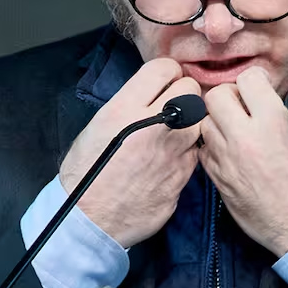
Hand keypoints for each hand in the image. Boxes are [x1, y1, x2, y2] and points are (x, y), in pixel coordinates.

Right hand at [59, 58, 200, 247]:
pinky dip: (189, 149)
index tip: (164, 82)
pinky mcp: (184, 174)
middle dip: (183, 93)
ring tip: (174, 130)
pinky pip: (197, 150)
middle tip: (172, 104)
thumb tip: (154, 92)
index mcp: (127, 108)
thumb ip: (130, 103)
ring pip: (200, 118)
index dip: (166, 73)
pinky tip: (172, 156)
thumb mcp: (98, 124)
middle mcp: (155, 125)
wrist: (90, 218)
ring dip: (191, 120)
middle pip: (190, 89)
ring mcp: (174, 151)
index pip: (165, 68)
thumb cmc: (87, 171)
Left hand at [198, 67, 287, 256]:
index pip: (247, 79)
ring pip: (204, 123)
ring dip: (218, 121)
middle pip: (215, 97)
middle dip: (229, 96)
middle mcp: (245, 138)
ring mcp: (227, 161)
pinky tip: (230, 151)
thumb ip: (287, 116)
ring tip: (235, 129)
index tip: (259, 88)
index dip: (256, 81)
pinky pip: (203, 151)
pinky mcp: (219, 181)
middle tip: (241, 105)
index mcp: (274, 122)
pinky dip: (214, 146)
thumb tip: (271, 106)